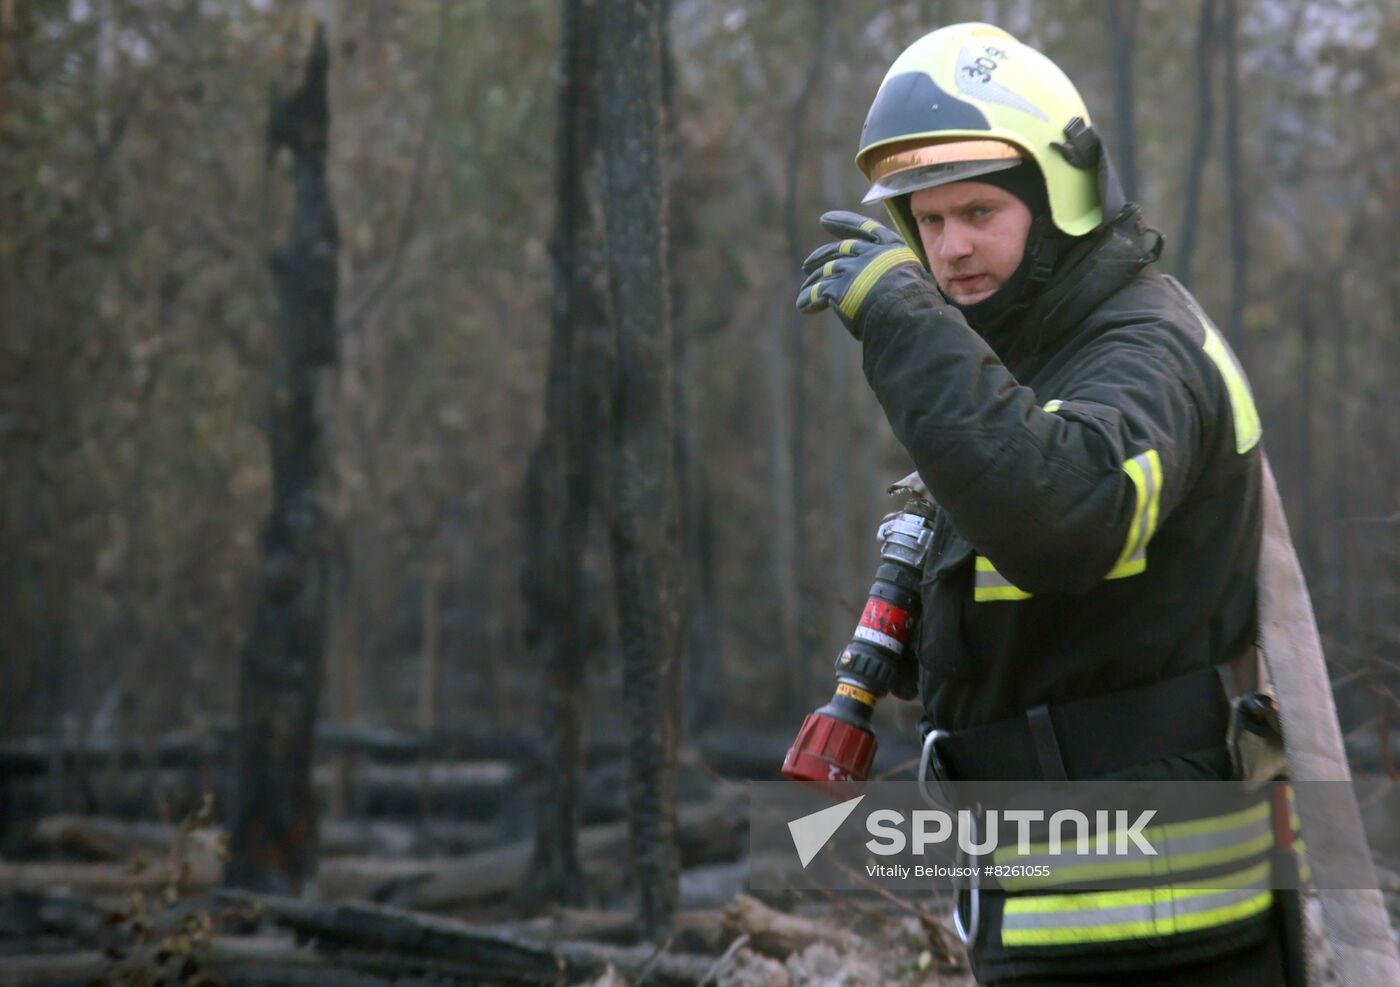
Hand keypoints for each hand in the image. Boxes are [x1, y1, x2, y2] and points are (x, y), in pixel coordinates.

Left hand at [796, 211, 929, 338]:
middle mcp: (869, 254)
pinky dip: (809, 299)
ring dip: (813, 280)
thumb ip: (899, 275)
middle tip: (807, 263)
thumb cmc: (918, 303)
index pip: (864, 229)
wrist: (907, 314)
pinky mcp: (838, 288)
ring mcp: (852, 269)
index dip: (843, 222)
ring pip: (826, 271)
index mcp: (891, 248)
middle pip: (840, 250)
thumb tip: (898, 285)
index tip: (825, 220)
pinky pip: (818, 292)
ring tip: (805, 288)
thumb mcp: (915, 279)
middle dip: (821, 255)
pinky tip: (802, 306)